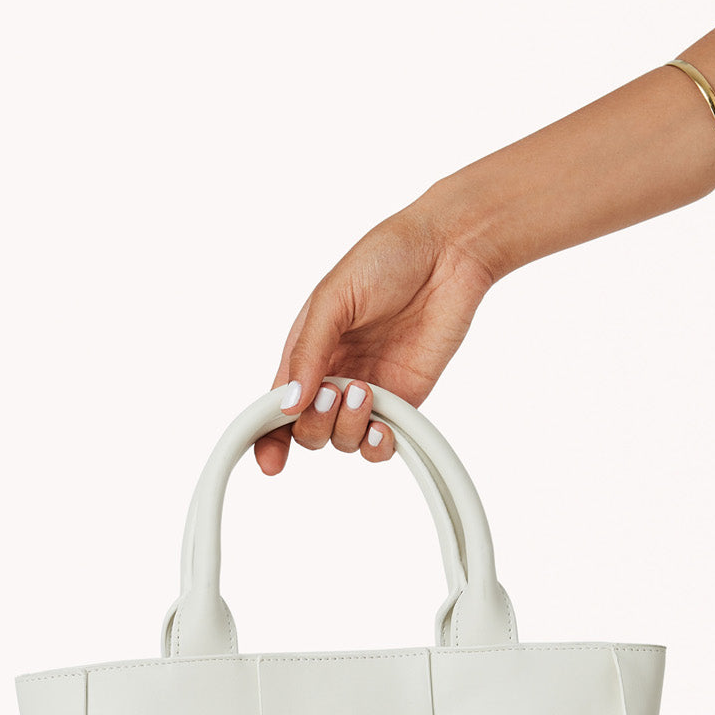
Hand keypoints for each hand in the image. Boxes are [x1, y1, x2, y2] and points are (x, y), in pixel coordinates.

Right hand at [256, 197, 494, 474]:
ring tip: (365, 391)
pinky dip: (378, 445)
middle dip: (314, 423)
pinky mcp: (402, 401)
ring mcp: (367, 393)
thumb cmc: (385, 259)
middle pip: (307, 431)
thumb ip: (308, 351)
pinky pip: (381, 442)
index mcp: (305, 353)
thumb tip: (288, 403)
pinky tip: (383, 426)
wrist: (448, 254)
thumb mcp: (333, 298)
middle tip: (334, 391)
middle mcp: (331, 377)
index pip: (274, 406)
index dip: (266, 438)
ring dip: (348, 427)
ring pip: (342, 440)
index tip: (270, 460)